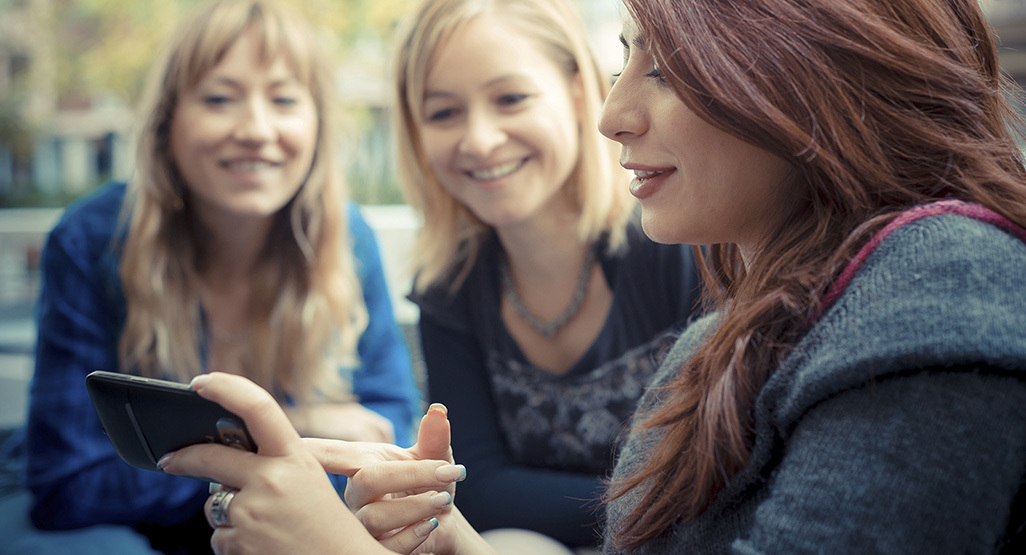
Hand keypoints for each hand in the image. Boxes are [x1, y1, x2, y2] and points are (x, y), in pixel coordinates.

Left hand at [158, 373, 424, 553]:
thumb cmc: (329, 526)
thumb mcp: (309, 482)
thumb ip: (272, 466)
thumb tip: (223, 461)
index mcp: (295, 458)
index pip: (258, 407)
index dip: (226, 388)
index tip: (201, 382)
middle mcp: (271, 480)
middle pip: (209, 458)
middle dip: (182, 458)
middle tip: (169, 459)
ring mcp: (252, 512)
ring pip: (215, 505)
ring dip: (228, 514)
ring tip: (266, 527)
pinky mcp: (239, 542)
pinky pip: (220, 537)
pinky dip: (234, 542)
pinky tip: (263, 545)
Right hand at [321, 404, 493, 554]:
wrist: (444, 521)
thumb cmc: (430, 482)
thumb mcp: (435, 457)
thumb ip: (434, 436)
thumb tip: (439, 410)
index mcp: (361, 463)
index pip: (328, 453)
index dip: (310, 450)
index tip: (296, 445)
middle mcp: (354, 494)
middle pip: (366, 481)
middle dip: (411, 475)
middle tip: (447, 474)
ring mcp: (359, 524)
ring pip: (374, 518)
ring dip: (416, 507)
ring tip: (443, 500)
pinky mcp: (369, 548)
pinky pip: (384, 546)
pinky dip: (413, 535)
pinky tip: (432, 525)